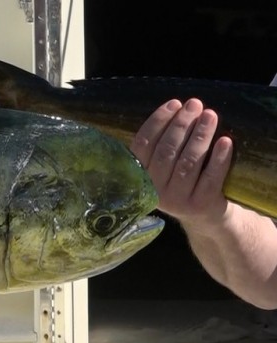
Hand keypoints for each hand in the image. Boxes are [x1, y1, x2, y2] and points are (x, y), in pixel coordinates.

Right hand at [130, 98, 233, 230]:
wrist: (203, 214)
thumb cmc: (180, 180)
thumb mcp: (161, 167)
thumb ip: (161, 144)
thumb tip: (178, 108)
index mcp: (140, 177)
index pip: (143, 145)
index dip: (158, 122)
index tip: (174, 104)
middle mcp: (155, 190)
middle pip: (166, 152)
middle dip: (181, 124)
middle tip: (195, 104)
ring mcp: (177, 200)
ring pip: (188, 163)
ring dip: (200, 136)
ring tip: (210, 115)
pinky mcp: (200, 204)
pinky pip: (210, 177)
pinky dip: (219, 158)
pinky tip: (225, 141)